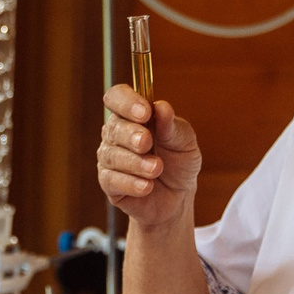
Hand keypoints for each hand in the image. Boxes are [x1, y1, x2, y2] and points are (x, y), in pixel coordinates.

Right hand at [96, 84, 200, 230]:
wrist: (179, 196)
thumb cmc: (179, 162)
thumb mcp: (185, 142)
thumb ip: (172, 126)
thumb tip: (161, 107)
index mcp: (133, 115)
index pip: (117, 97)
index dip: (126, 102)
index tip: (145, 112)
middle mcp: (117, 134)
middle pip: (114, 127)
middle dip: (131, 135)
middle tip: (147, 143)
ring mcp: (110, 158)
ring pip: (112, 155)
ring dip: (136, 162)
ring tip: (156, 169)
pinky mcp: (109, 183)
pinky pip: (111, 180)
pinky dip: (131, 183)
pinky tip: (147, 186)